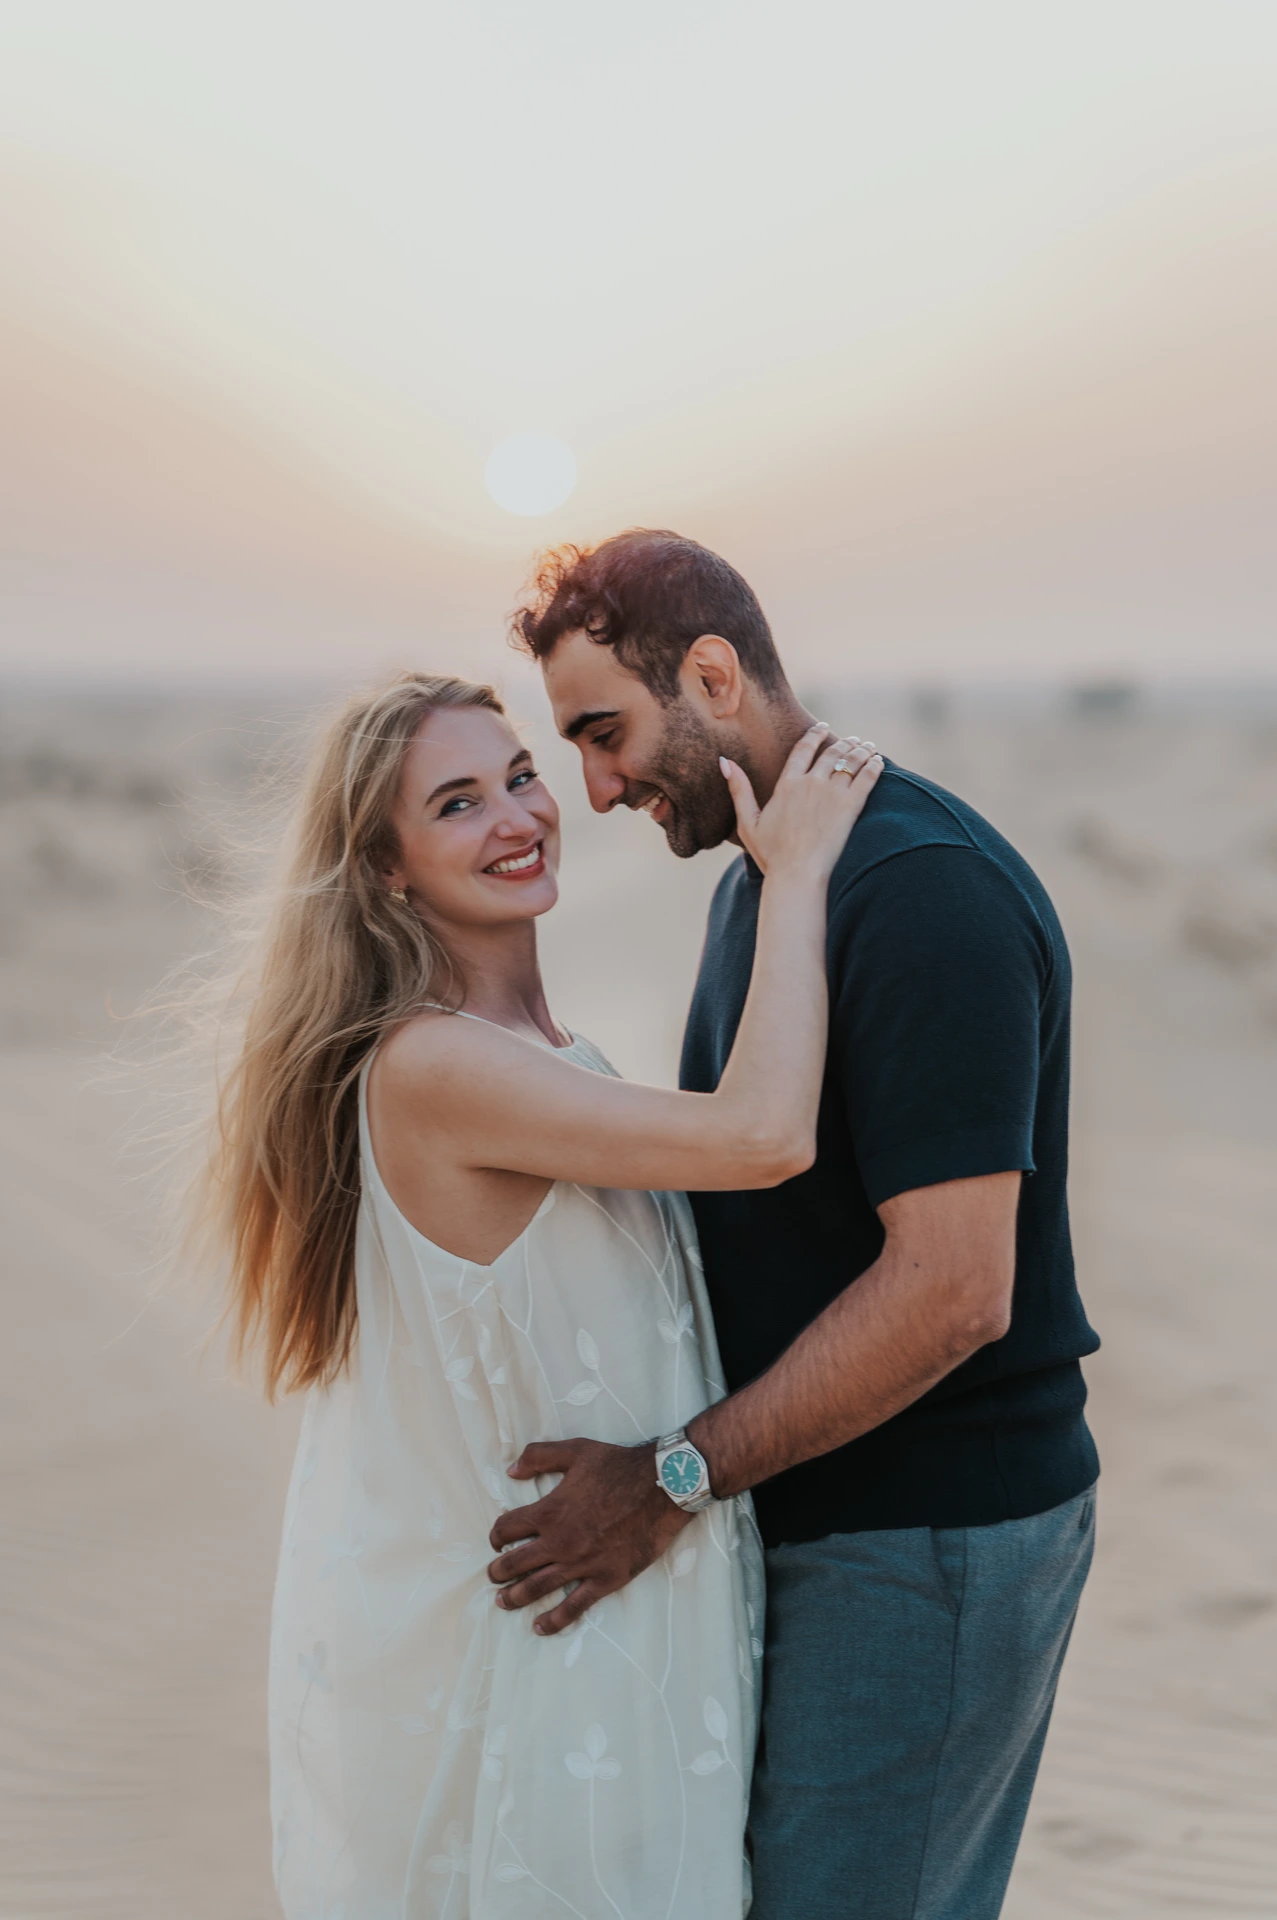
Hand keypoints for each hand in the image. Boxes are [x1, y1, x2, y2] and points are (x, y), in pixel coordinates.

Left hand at [487, 1438, 690, 1633]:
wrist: (662, 1488)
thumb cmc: (619, 1467)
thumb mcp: (576, 1450)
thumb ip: (539, 1456)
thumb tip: (511, 1470)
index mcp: (549, 1511)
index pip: (507, 1528)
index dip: (496, 1535)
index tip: (496, 1540)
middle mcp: (559, 1542)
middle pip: (515, 1563)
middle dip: (498, 1571)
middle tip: (492, 1576)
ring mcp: (581, 1564)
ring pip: (537, 1587)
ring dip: (515, 1596)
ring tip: (503, 1602)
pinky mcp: (605, 1579)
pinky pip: (574, 1606)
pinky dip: (554, 1620)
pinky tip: (540, 1626)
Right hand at [721, 722, 882, 879]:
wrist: (797, 874)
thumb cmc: (771, 854)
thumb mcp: (747, 821)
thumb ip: (739, 789)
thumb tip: (724, 761)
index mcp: (787, 784)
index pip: (804, 748)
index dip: (815, 735)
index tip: (823, 727)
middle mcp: (810, 783)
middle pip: (831, 753)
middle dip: (844, 743)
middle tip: (853, 740)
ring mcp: (831, 793)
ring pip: (851, 761)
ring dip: (861, 751)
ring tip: (867, 747)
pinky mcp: (850, 807)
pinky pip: (867, 778)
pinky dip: (874, 766)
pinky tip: (879, 761)